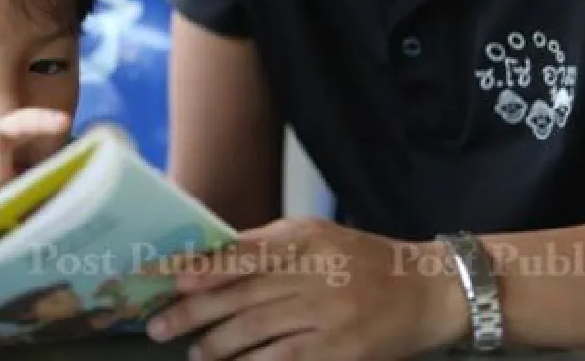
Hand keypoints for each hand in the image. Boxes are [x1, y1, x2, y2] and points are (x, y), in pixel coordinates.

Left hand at [143, 218, 469, 359]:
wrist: (426, 290)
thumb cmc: (363, 261)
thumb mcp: (318, 236)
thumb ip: (269, 246)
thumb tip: (212, 259)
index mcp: (302, 239)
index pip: (238, 253)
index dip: (197, 267)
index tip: (163, 278)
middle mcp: (311, 272)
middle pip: (239, 294)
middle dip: (192, 310)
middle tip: (158, 324)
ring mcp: (325, 313)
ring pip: (256, 329)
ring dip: (216, 344)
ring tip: (194, 352)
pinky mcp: (338, 350)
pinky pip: (284, 359)